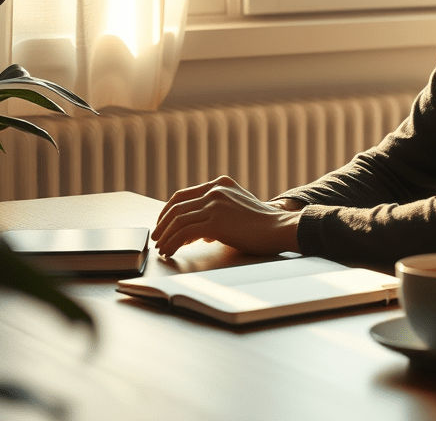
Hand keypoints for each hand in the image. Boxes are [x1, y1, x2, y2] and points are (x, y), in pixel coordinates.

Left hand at [152, 176, 301, 256]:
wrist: (279, 228)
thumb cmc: (262, 225)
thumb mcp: (238, 209)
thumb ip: (218, 214)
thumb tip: (198, 233)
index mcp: (221, 183)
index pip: (183, 195)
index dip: (168, 211)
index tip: (162, 224)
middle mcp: (216, 190)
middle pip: (176, 206)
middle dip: (162, 224)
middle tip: (157, 238)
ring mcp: (215, 204)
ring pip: (178, 219)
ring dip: (166, 236)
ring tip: (162, 248)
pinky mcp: (216, 221)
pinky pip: (185, 233)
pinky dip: (173, 243)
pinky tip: (171, 251)